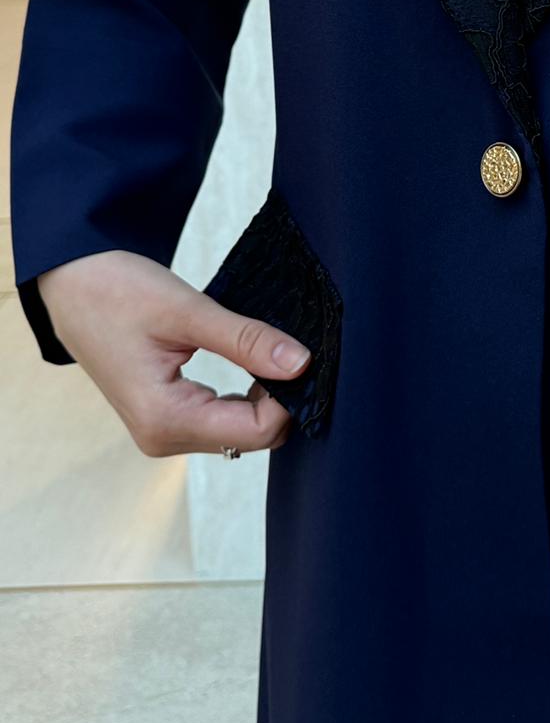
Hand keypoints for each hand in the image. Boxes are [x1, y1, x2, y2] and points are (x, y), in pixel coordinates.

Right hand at [37, 249, 309, 457]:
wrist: (72, 285)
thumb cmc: (117, 292)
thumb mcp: (187, 310)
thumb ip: (245, 340)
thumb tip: (302, 363)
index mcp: (165, 419)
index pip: (257, 431)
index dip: (290, 396)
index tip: (305, 355)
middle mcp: (163, 437)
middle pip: (251, 437)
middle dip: (282, 399)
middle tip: (294, 349)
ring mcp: (162, 431)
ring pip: (240, 431)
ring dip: (266, 397)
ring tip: (273, 350)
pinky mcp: (166, 417)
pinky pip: (223, 419)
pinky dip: (247, 396)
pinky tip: (254, 362)